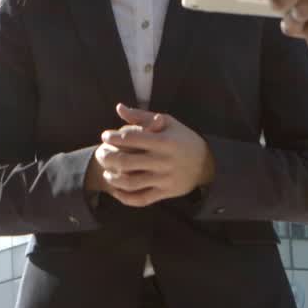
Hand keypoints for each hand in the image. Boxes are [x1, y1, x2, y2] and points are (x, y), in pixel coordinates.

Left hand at [93, 104, 214, 206]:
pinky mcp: (165, 193)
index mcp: (164, 141)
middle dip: (108, 158)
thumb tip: (118, 108)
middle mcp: (164, 161)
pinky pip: (141, 199)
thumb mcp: (168, 122)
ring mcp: (164, 179)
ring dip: (113, 178)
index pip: (132, 138)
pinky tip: (116, 190)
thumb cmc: (182, 138)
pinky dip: (125, 197)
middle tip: (100, 154)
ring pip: (131, 183)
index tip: (105, 136)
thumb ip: (141, 116)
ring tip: (106, 172)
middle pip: (127, 162)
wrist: (207, 163)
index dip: (114, 137)